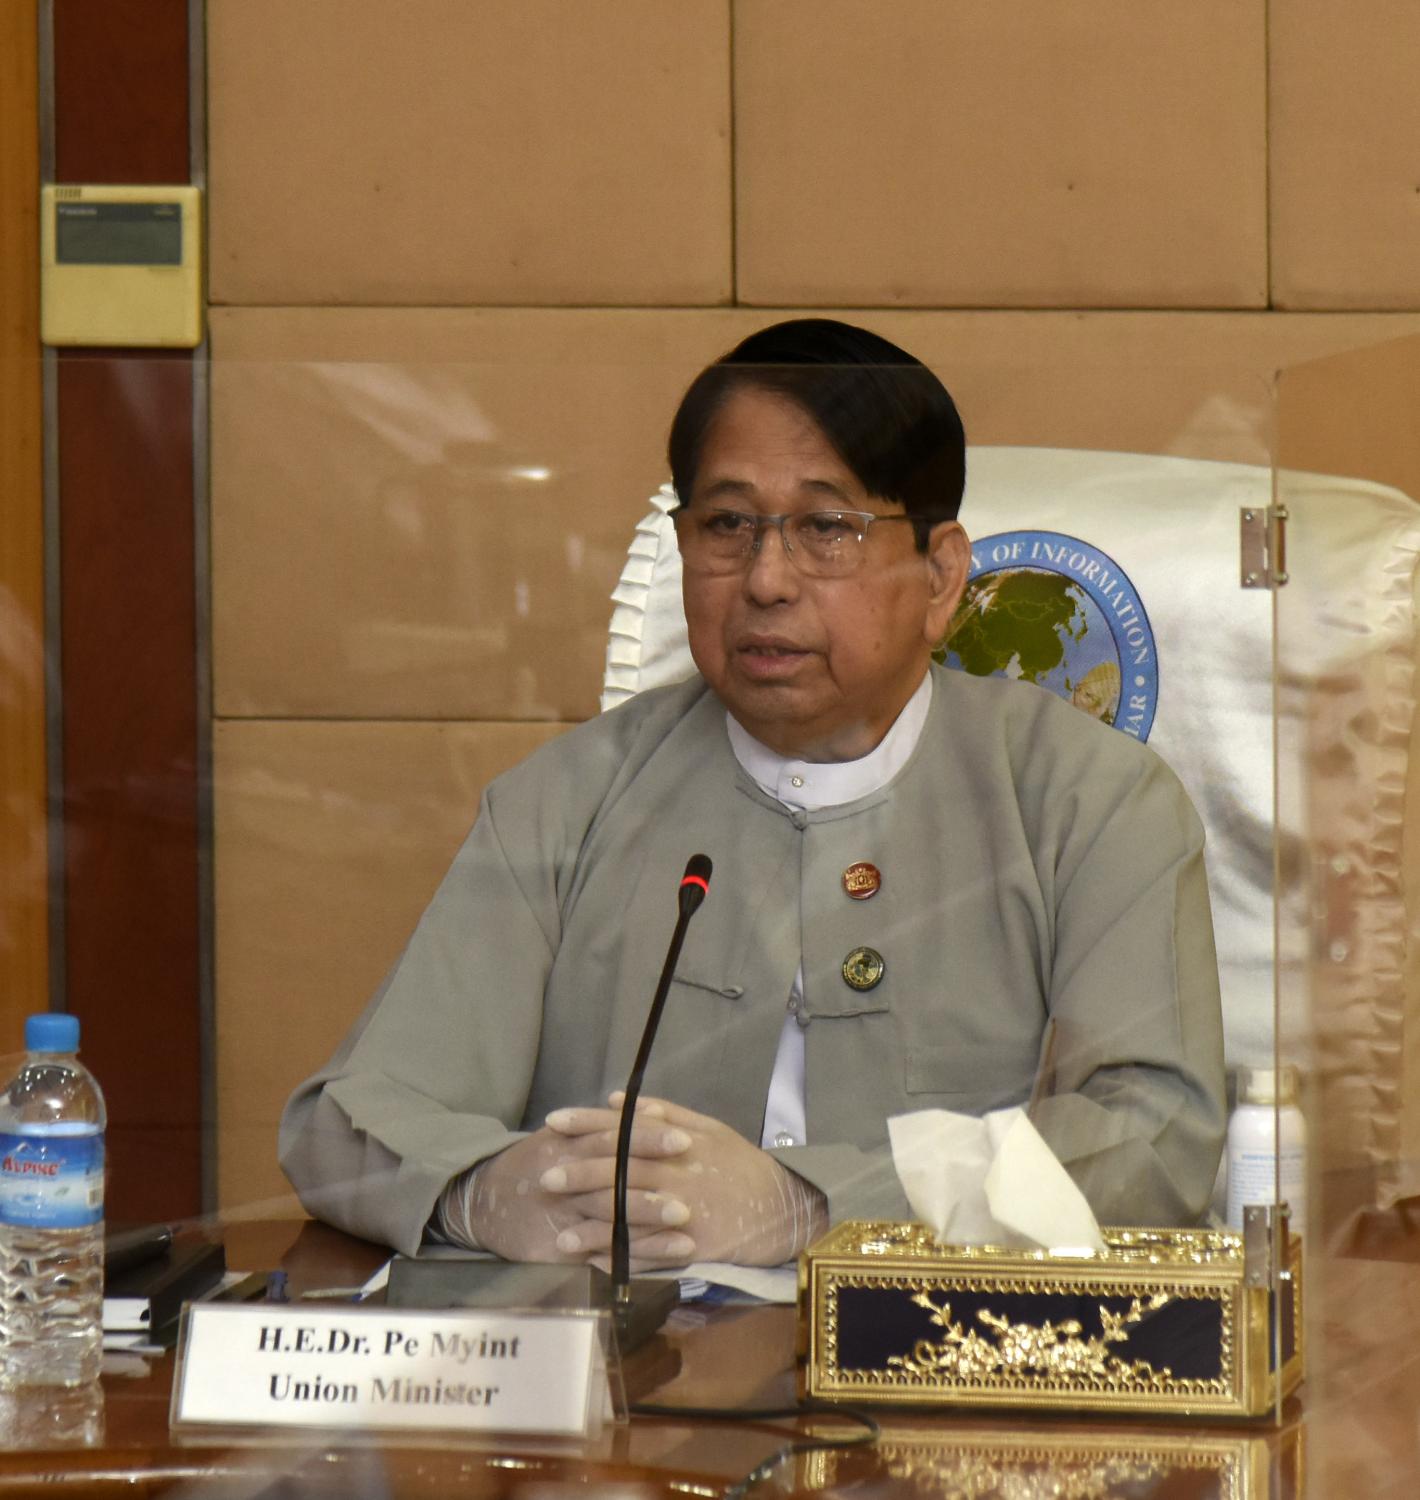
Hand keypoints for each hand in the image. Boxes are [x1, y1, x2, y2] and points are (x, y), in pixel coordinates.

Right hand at [439, 1116, 697, 1264]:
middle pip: (613, 1182)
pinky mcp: (559, 1251)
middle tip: (695, 1187)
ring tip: (689, 1223)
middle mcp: (565, 1180)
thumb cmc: (533, 1163)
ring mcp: (562, 1217)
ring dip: (650, 1223)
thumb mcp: (560, 1136)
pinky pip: (603, 1253)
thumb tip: (646, 1109)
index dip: (647, 1139)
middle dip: (653, 1186)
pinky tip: (669, 1254)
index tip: (684, 1138)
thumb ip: (599, 1124)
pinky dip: (637, 1255)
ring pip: (610, 1220)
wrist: (483, 1203)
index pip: (612, 1139)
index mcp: (567, 1146)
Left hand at [542, 1094, 827, 1267]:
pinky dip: (620, 1257)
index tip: (553, 1121)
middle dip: (579, 1173)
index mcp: (679, 1141)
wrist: (784, 1207)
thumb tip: (621, 1100)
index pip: (624, 1127)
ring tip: (558, 1233)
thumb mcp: (710, 1128)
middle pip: (620, 1171)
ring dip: (591, 1226)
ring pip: (630, 1216)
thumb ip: (665, 1113)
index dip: (587, 1123)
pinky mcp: (693, 1244)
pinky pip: (649, 1252)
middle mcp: (677, 1173)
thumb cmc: (742, 1165)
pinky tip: (594, 1263)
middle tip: (544, 1177)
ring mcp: (684, 1211)